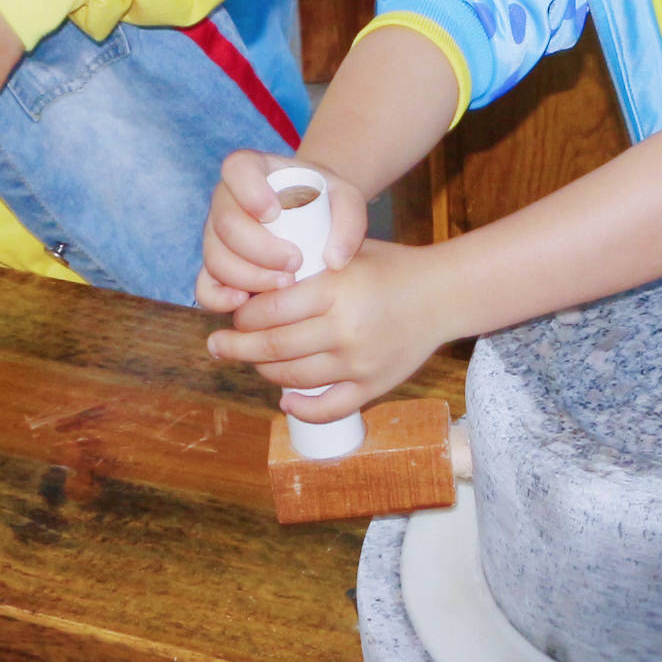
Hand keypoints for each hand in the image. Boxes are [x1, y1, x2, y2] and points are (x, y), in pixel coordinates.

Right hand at [196, 148, 366, 308]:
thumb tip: (333, 261)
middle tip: (295, 263)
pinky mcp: (215, 267)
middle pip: (225, 222)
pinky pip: (204, 286)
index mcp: (252, 168)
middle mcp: (226, 199)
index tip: (275, 212)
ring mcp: (215, 235)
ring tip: (285, 284)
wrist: (312, 220)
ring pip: (215, 257)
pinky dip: (219, 298)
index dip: (249, 191)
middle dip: (259, 249)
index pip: (237, 168)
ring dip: (249, 276)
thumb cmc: (324, 202)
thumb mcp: (346, 199)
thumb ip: (350, 220)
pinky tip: (245, 302)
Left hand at [205, 235, 452, 422]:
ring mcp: (360, 361)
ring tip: (253, 362)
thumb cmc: (389, 267)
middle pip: (273, 347)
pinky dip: (300, 407)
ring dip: (263, 372)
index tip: (234, 314)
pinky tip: (285, 399)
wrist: (443, 293)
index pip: (270, 310)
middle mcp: (346, 327)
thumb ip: (306, 268)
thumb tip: (250, 288)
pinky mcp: (374, 385)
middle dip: (236, 348)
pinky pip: (328, 408)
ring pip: (292, 378)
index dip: (243, 316)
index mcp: (337, 288)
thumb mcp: (347, 253)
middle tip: (218, 345)